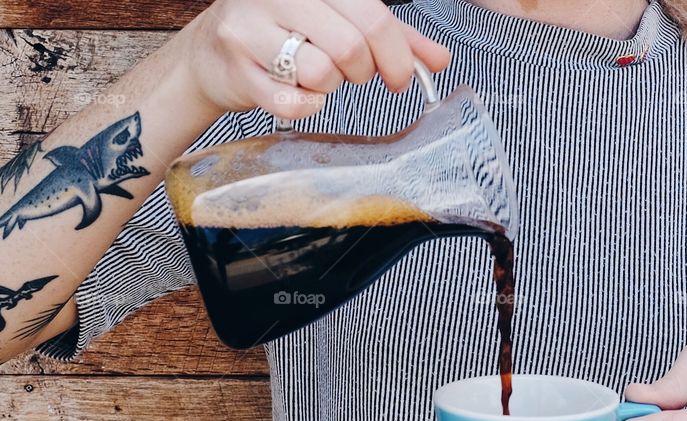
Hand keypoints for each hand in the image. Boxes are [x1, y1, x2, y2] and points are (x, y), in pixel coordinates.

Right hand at [180, 0, 450, 119]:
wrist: (214, 54)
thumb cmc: (287, 33)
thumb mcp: (342, 22)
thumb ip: (392, 37)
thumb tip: (440, 61)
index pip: (373, 15)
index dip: (396, 55)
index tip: (399, 77)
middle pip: (350, 46)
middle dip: (363, 72)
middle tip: (354, 76)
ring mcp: (251, 27)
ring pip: (321, 73)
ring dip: (330, 87)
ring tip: (317, 77)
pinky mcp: (237, 67)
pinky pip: (292, 102)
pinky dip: (305, 107)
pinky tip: (297, 94)